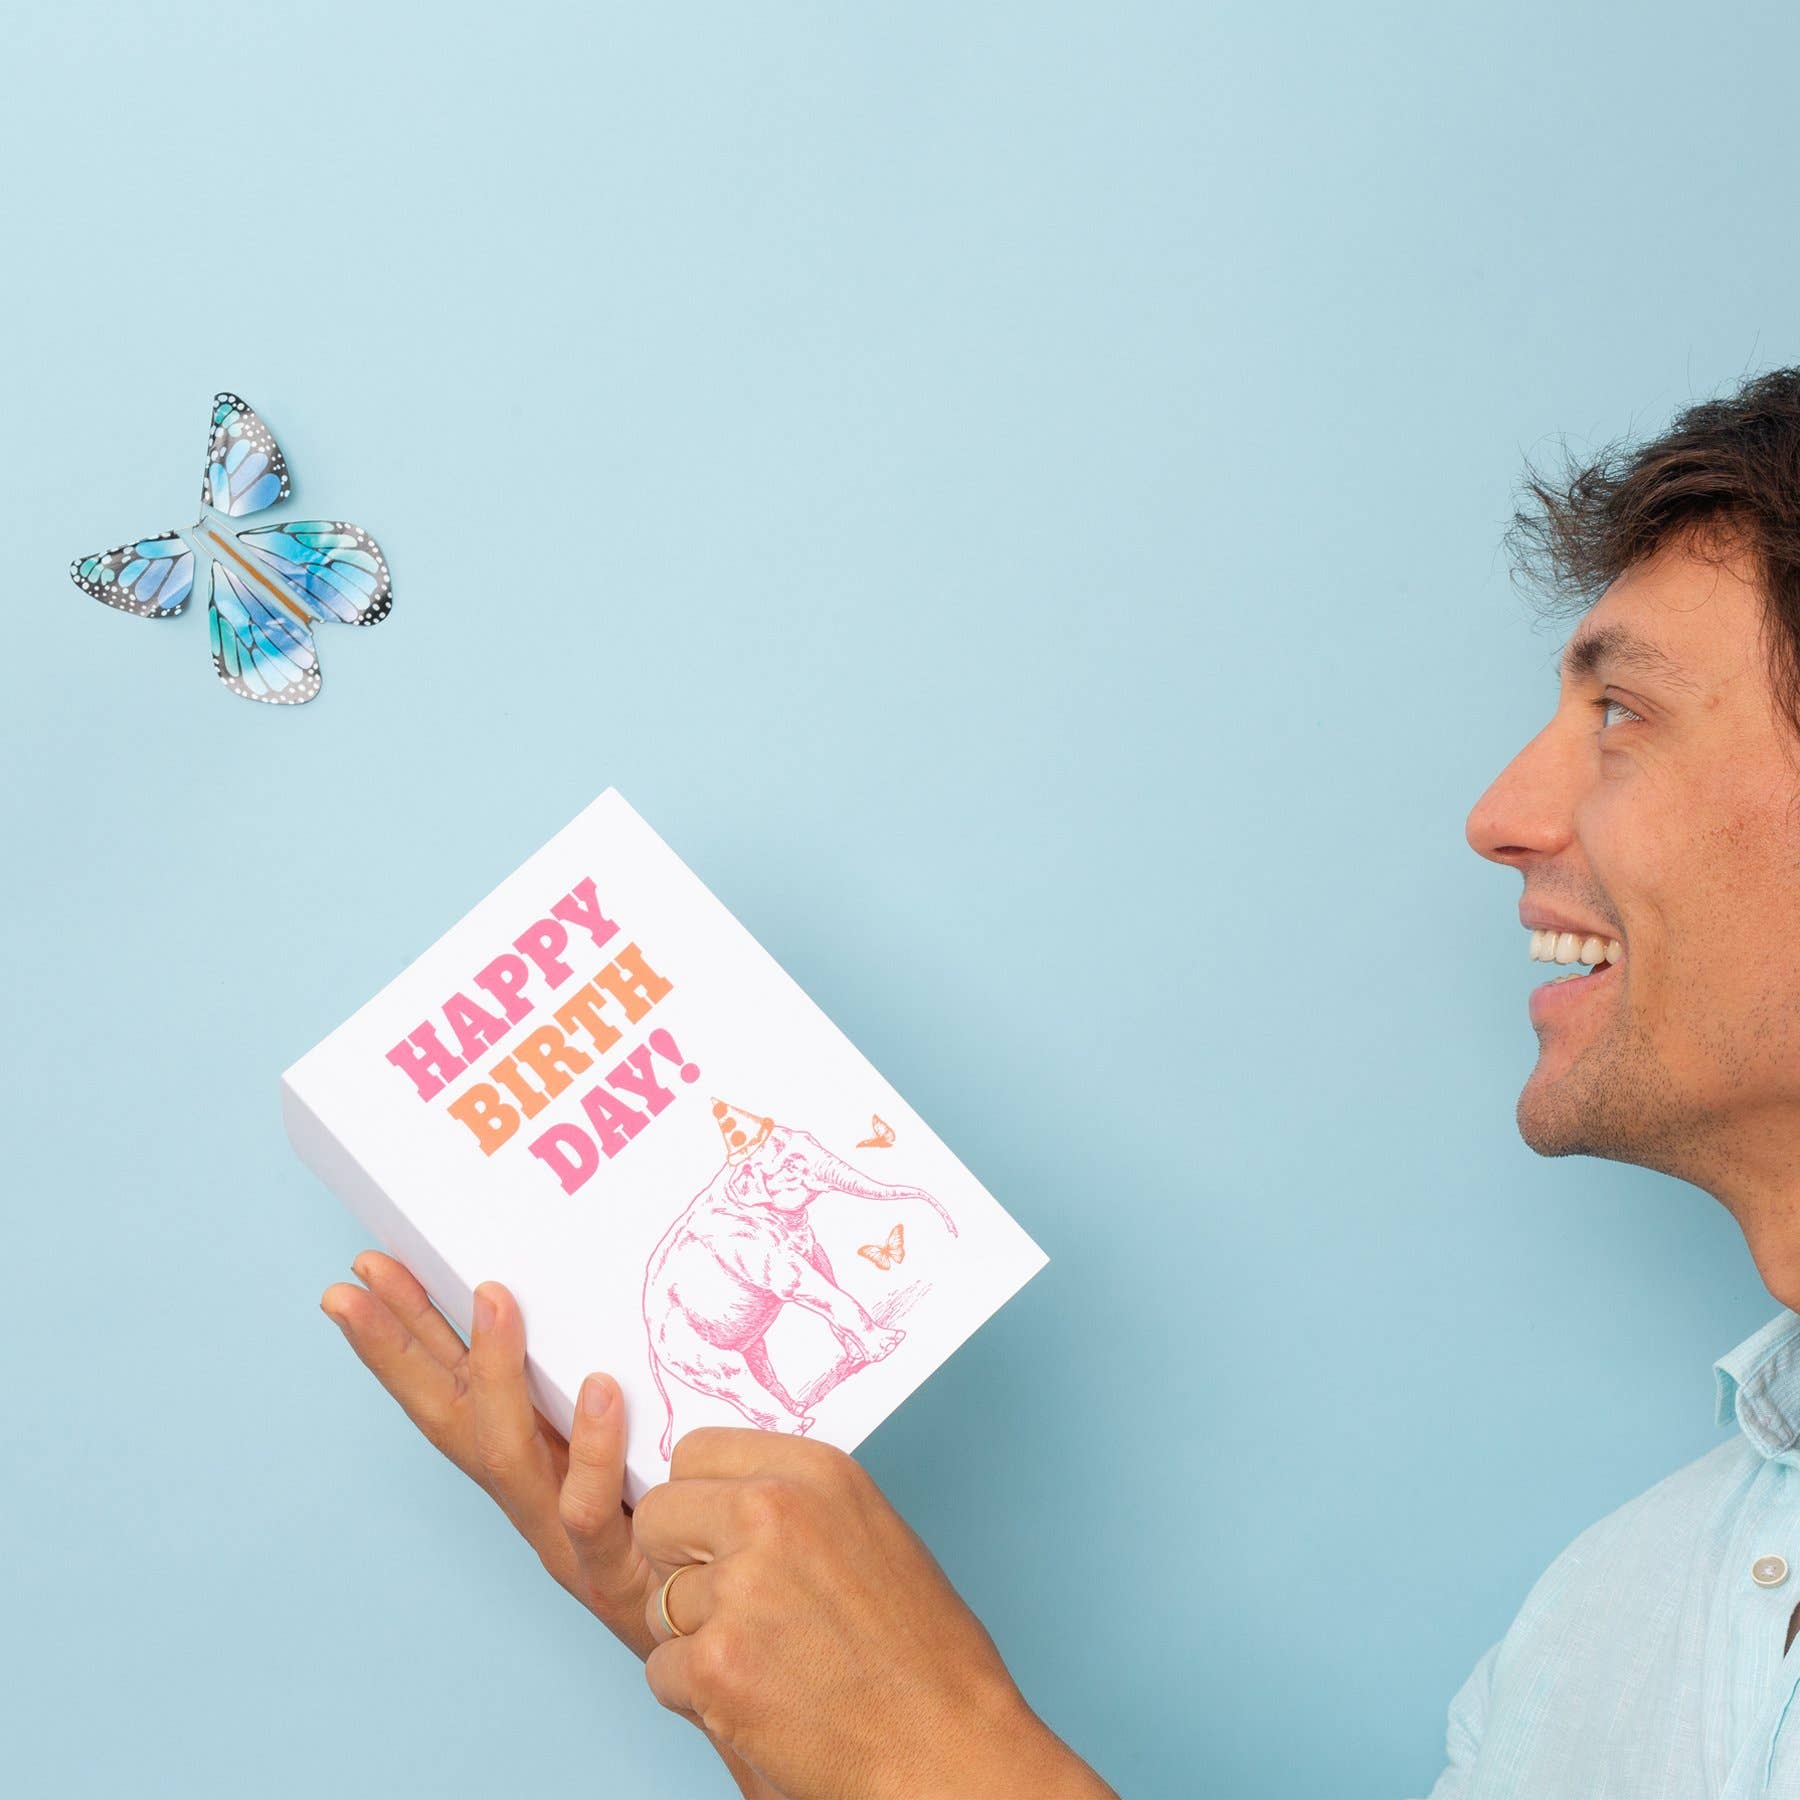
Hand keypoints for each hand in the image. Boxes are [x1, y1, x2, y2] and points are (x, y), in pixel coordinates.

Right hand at [321, 1258, 782, 1797]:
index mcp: (529, 1466)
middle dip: (395, 1350)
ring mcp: (566, 1537)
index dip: (403, 1336)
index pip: (447, 1391)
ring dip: (490, 1376)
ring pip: (507, 1456)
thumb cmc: (680, 1533)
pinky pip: (595, 1510)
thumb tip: (616, 1292)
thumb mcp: (635, 1449)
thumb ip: (614, 1388)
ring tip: (492, 1299)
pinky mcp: (619, 1571)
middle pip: (445, 1419)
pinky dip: (595, 1451)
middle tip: (356, 1286)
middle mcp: (531, 1499)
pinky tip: (605, 1390)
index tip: (362, 1273)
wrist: (720, 1640)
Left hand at [624, 1429, 1114, 1799]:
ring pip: (658, 1600)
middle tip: (729, 1605)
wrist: (945, 1747)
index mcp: (815, 1471)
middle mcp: (772, 1513)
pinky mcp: (716, 1664)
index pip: (696, 1451)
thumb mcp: (868, 1530)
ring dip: (692, 1636)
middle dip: (678, 1562)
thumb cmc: (921, 1653)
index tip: (715, 1534)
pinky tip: (757, 1701)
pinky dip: (695, 1696)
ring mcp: (740, 1587)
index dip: (698, 1500)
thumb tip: (722, 1500)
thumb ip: (792, 1504)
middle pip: (658, 1516)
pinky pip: (661, 1670)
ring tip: (764, 1662)